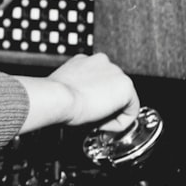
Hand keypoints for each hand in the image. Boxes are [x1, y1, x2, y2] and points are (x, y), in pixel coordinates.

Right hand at [16, 53, 138, 134]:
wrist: (57, 97)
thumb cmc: (54, 96)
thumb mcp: (63, 86)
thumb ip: (74, 88)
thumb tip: (77, 100)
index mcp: (85, 60)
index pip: (99, 81)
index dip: (93, 99)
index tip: (86, 110)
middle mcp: (102, 61)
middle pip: (112, 89)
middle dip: (105, 106)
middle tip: (91, 118)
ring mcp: (116, 72)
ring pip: (123, 100)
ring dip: (112, 113)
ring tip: (95, 121)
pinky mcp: (126, 86)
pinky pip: (131, 111)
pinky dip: (120, 122)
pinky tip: (104, 124)